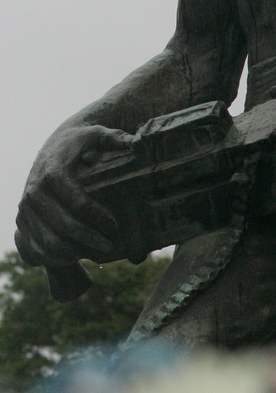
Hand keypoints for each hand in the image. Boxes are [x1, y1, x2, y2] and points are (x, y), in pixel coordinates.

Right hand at [15, 123, 132, 267]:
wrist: (52, 147)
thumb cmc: (80, 144)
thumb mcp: (97, 134)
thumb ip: (115, 137)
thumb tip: (137, 143)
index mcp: (52, 171)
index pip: (73, 198)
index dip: (94, 215)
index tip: (114, 224)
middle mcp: (33, 190)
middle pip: (60, 223)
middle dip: (87, 238)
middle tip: (109, 246)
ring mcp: (25, 208)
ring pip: (45, 240)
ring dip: (71, 252)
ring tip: (93, 254)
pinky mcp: (21, 221)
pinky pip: (33, 247)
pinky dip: (53, 258)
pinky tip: (74, 258)